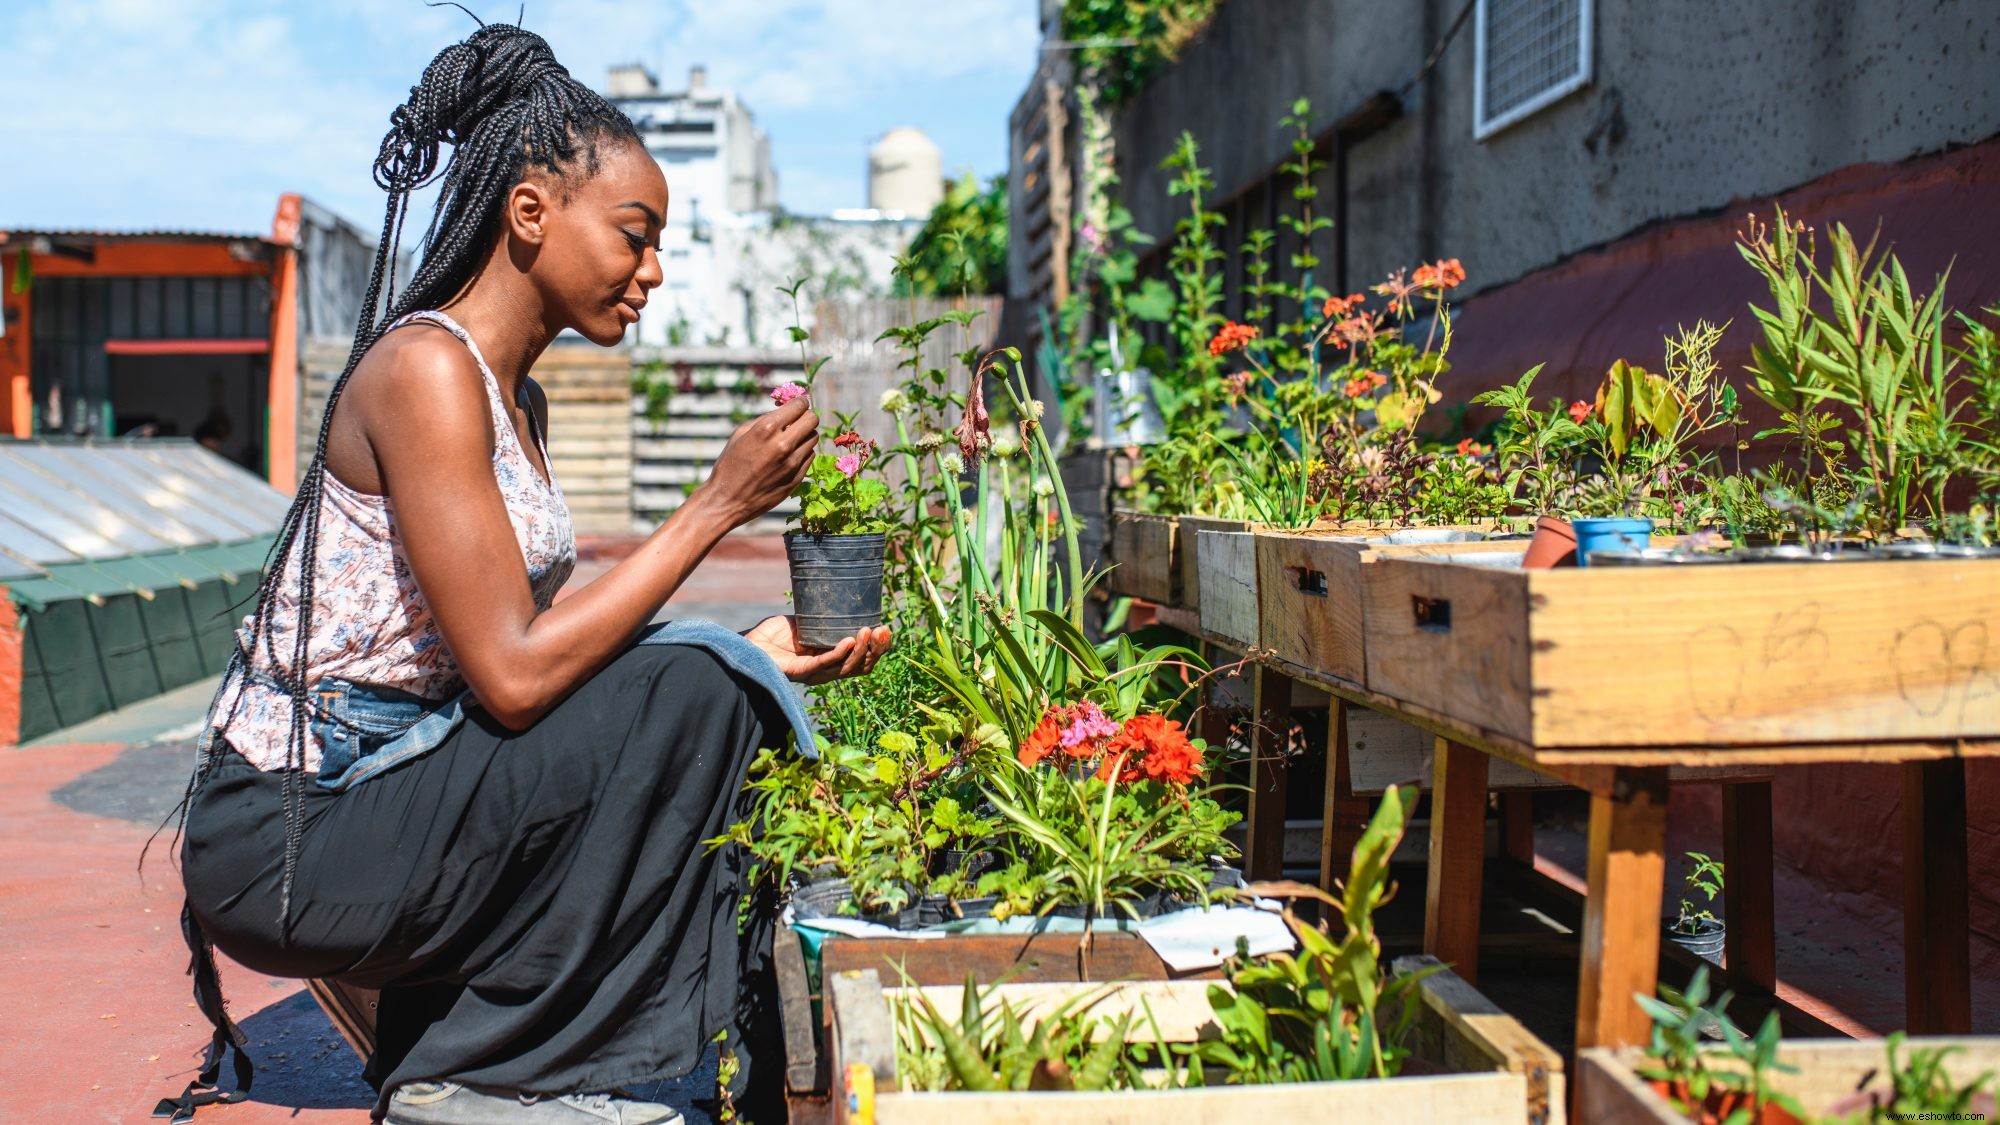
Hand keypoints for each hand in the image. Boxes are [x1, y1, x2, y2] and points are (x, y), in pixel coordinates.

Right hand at [694, 398, 817, 528]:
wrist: (727, 500)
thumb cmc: (729, 464)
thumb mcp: (740, 434)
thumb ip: (764, 420)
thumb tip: (785, 410)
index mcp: (766, 429)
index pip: (799, 406)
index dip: (800, 402)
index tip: (798, 403)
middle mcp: (783, 444)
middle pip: (812, 420)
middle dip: (807, 416)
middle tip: (799, 419)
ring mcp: (792, 463)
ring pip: (813, 438)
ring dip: (805, 435)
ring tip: (791, 439)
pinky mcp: (796, 478)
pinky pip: (809, 457)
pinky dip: (803, 452)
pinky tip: (789, 455)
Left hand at [743, 616, 891, 684]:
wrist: (749, 643)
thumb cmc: (775, 634)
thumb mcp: (809, 622)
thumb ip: (826, 618)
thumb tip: (845, 596)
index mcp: (831, 660)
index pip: (862, 660)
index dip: (877, 648)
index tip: (886, 629)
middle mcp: (827, 670)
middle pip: (860, 667)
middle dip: (875, 650)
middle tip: (882, 631)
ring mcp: (815, 673)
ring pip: (846, 667)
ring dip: (860, 649)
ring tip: (867, 630)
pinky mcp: (801, 672)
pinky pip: (824, 664)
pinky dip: (838, 653)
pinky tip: (849, 640)